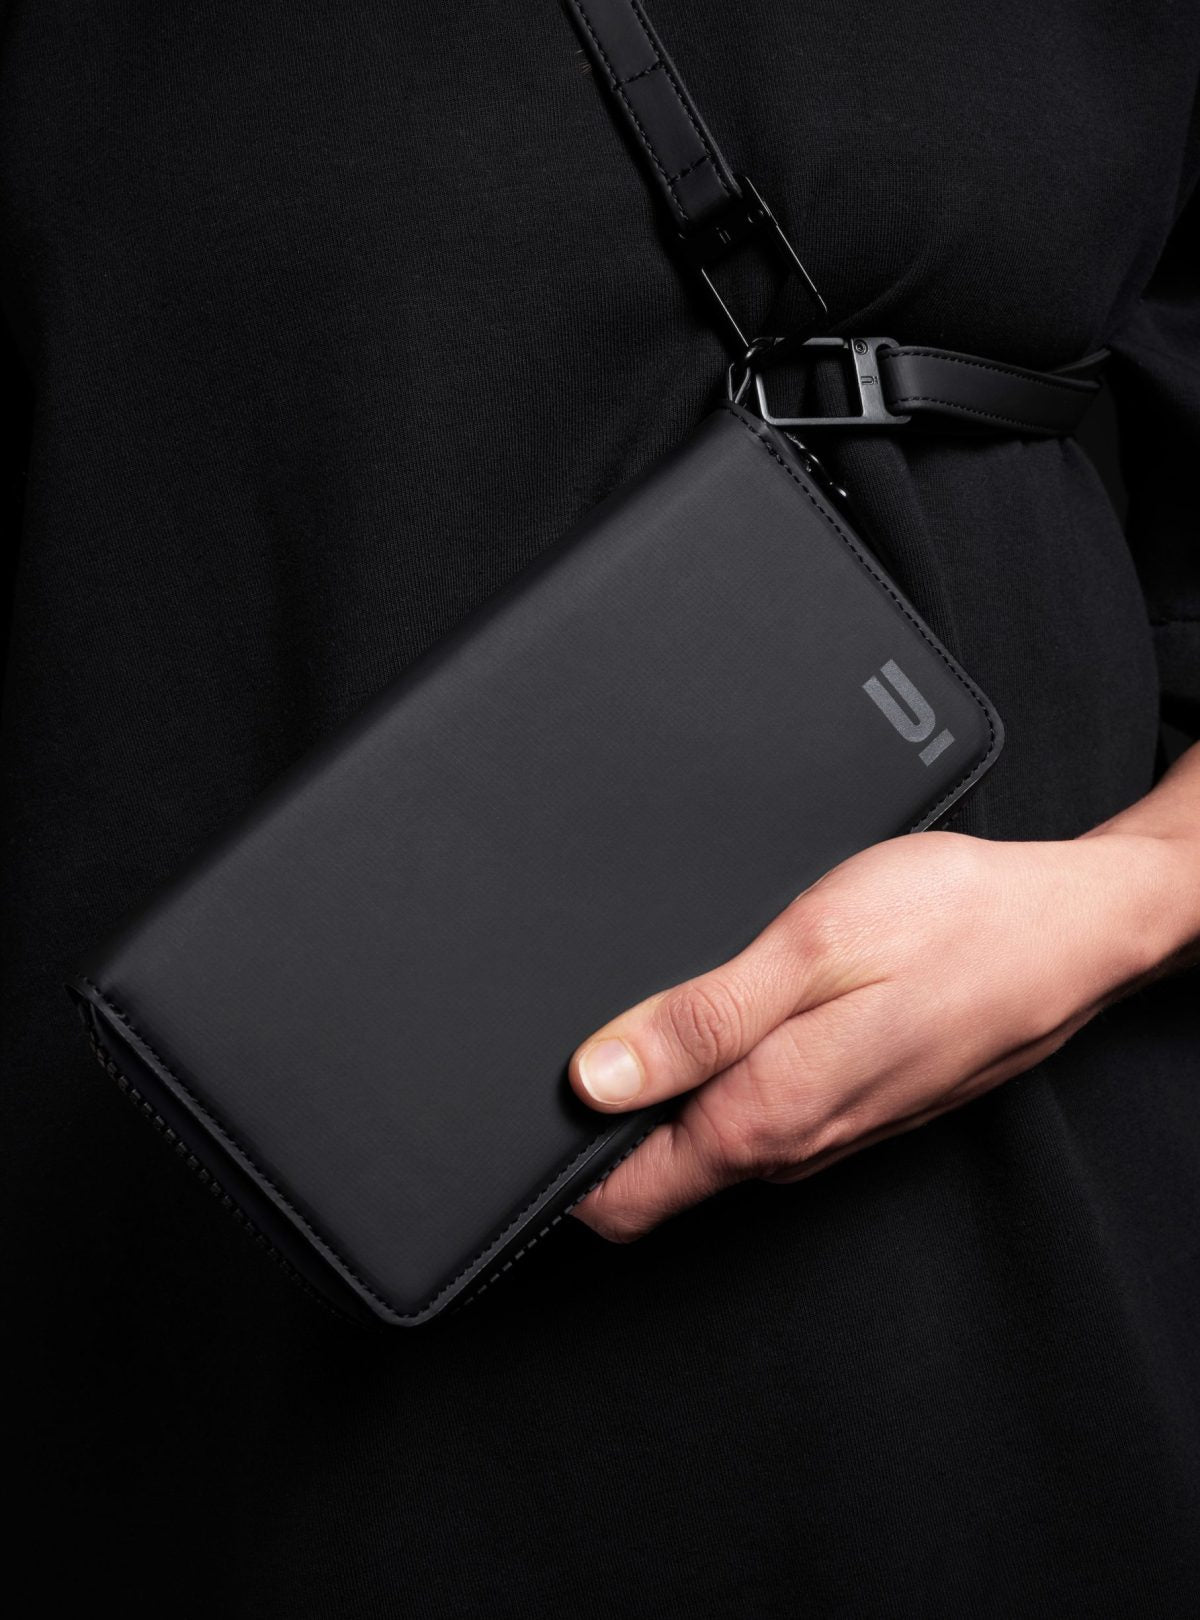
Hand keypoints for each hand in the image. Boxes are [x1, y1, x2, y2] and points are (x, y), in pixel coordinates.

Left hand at [568, 785, 1199, 1241]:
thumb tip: (592, 1077)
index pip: (623, 1200)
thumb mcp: (808, 949)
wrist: (1071, 930)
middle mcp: (792, 1143)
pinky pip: (755, 1117)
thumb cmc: (952, 924)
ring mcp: (828, 1129)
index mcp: (766, 1113)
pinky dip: (708, 1086)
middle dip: (591, 1136)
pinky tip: (706, 1024)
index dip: (553, 1175)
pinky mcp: (853, 1102)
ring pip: (704, 1145)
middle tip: (548, 1059)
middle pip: (655, 1176)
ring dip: (650, 1103)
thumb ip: (697, 1020)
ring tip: (619, 1030)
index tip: (508, 1123)